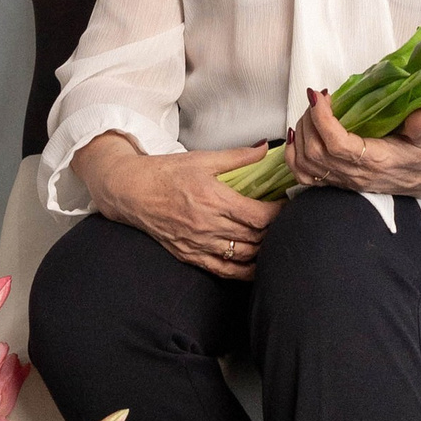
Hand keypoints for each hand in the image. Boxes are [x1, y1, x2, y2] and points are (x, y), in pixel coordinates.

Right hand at [72, 132, 280, 276]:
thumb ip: (238, 156)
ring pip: (243, 256)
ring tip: (275, 241)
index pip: (259, 216)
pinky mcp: (190, 255)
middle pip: (255, 237)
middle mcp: (207, 225)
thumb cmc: (165, 173)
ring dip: (263, 251)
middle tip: (287, 223)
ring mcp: (198, 243)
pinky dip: (243, 271)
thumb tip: (265, 148)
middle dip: (275, 231)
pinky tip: (256, 266)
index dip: (279, 214)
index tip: (288, 206)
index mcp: (213, 199)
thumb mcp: (203, 158)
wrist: (132, 192)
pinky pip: (223, 270)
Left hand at [288, 93, 420, 199]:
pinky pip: (305, 176)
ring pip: (306, 163)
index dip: (322, 119)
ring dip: (301, 133)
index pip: (337, 145)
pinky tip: (298, 135)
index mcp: (376, 161)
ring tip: (311, 112)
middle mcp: (355, 174)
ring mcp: (344, 181)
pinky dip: (294, 156)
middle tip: (318, 99)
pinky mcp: (338, 183)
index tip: (320, 95)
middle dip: (309, 120)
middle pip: (316, 151)